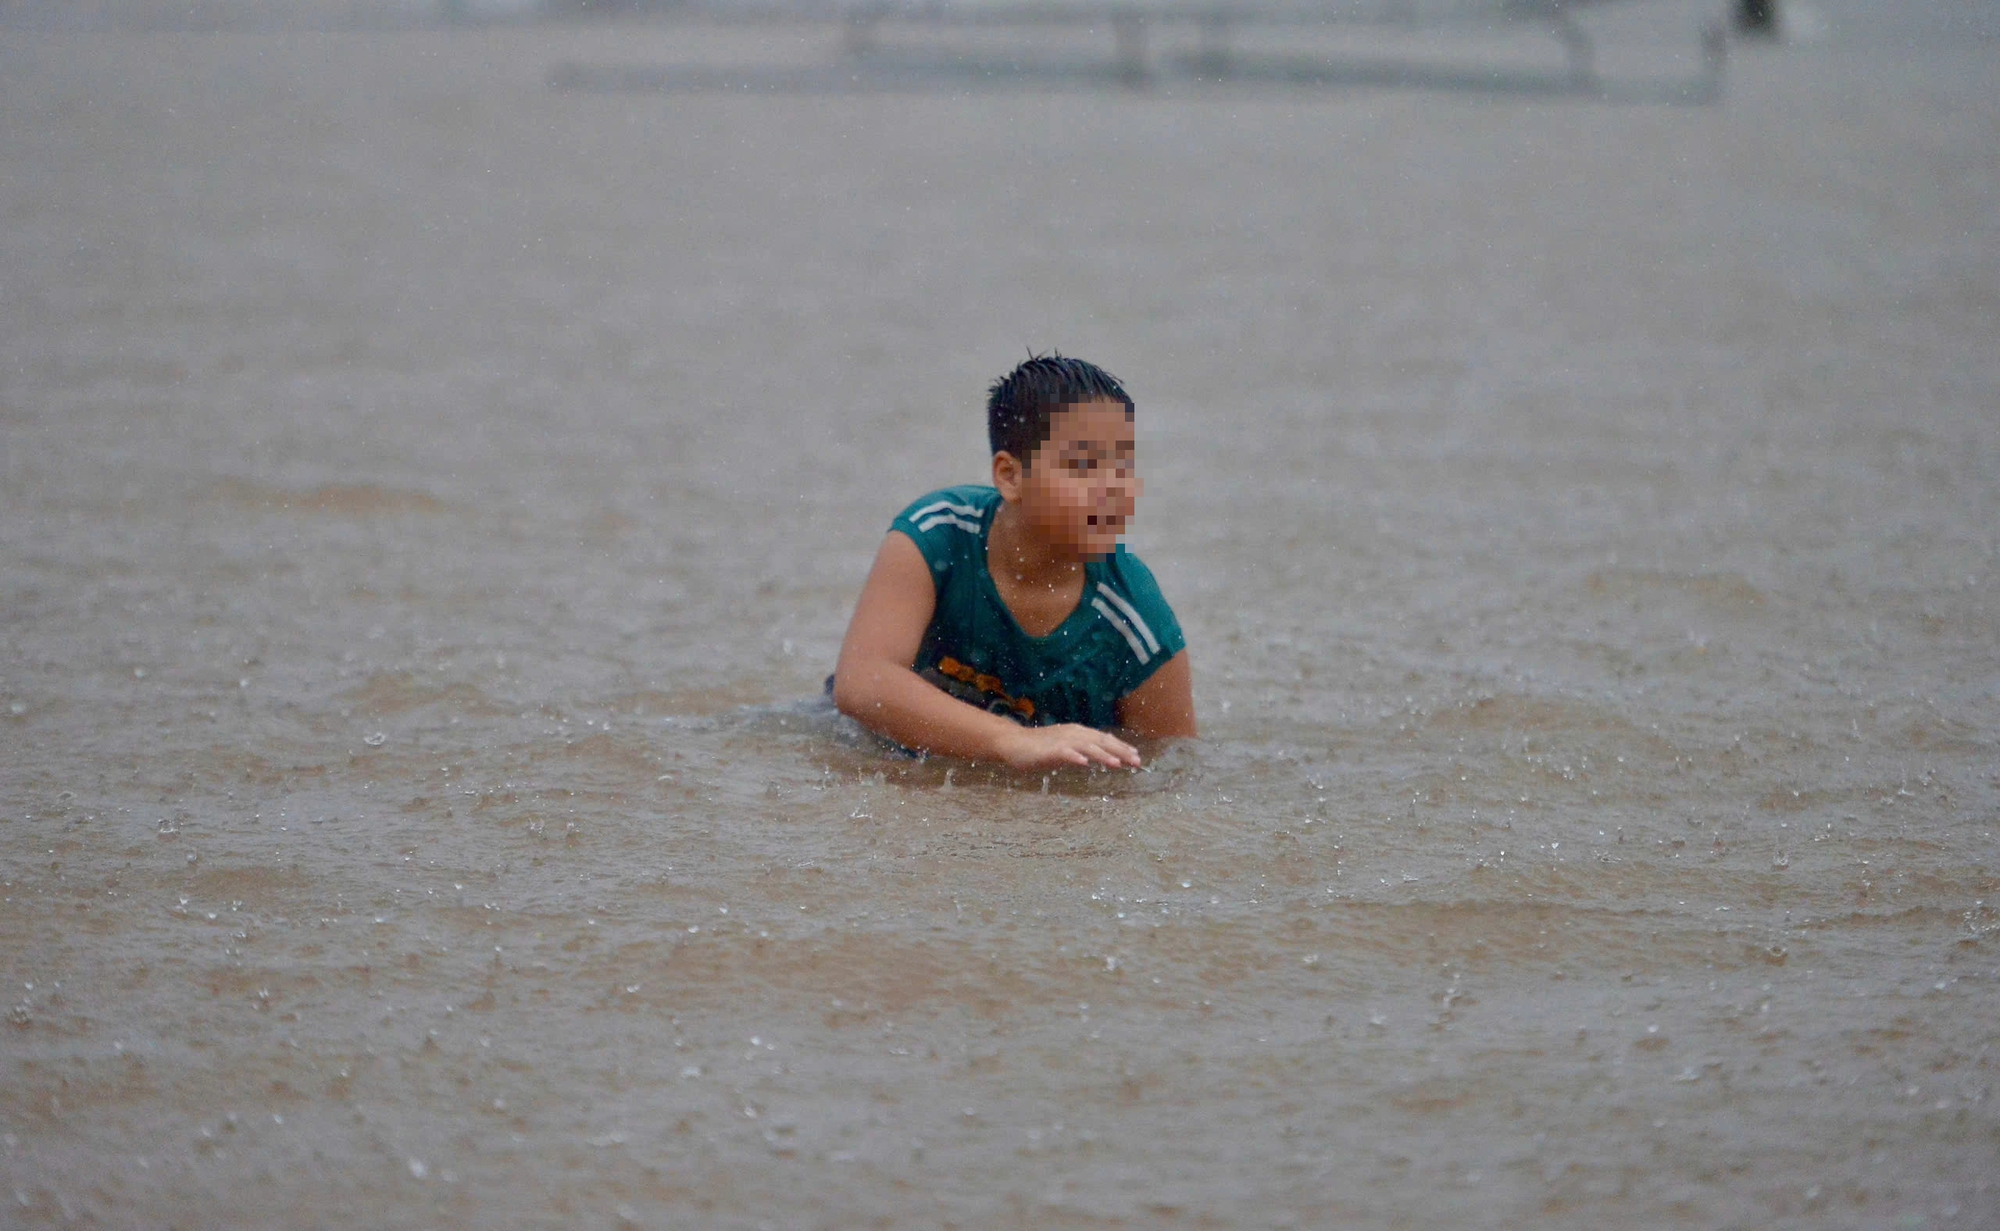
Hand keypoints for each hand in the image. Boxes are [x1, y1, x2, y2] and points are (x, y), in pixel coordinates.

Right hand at [998, 723, 1141, 771]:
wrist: (1013, 743)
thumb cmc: (1040, 747)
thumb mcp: (1065, 748)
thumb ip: (1081, 750)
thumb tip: (1096, 756)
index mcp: (1078, 733)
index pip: (1104, 739)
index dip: (1121, 747)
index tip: (1136, 756)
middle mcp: (1073, 734)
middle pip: (1101, 742)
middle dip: (1120, 751)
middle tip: (1137, 762)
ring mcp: (1062, 741)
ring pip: (1087, 747)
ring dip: (1103, 754)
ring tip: (1117, 763)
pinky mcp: (1049, 750)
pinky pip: (1064, 753)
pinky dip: (1075, 757)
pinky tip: (1085, 763)